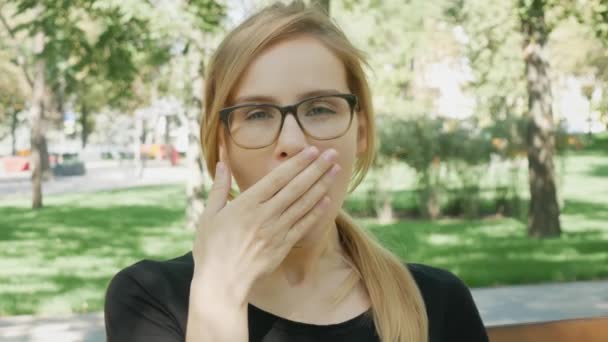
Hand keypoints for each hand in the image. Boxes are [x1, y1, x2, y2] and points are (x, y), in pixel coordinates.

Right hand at [191, 146, 340, 305]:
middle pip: (296, 187)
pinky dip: (315, 212)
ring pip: (303, 204)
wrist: (222, 283)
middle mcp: (266, 215)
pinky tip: (326, 200)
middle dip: (316, 169)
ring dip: (321, 186)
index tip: (312, 151)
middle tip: (333, 154)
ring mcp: (277, 231)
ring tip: (335, 171)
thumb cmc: (211, 248)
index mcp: (247, 203)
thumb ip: (220, 187)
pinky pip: (303, 225)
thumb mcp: (209, 214)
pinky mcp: (283, 246)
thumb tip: (221, 163)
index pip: (278, 178)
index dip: (297, 163)